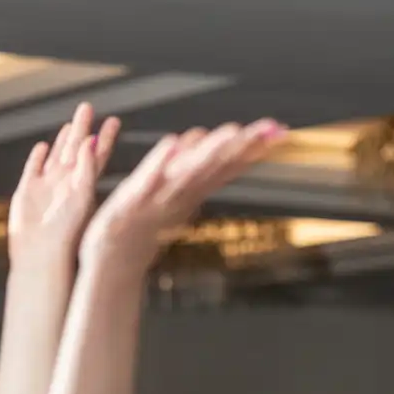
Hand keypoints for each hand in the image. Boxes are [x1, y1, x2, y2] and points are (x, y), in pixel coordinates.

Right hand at [8, 102, 121, 265]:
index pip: (98, 155)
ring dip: (62, 140)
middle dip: (82, 128)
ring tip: (69, 124)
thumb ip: (87, 169)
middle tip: (87, 107)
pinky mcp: (27, 191)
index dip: (106, 137)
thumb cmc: (67, 232)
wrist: (41, 254)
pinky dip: (38, 157)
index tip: (114, 120)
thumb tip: (91, 140)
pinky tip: (41, 146)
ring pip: (56, 157)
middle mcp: (67, 183)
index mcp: (84, 184)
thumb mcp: (81, 196)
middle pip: (76, 149)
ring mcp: (47, 186)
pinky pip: (34, 168)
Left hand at [78, 120, 286, 273]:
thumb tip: (201, 137)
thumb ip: (188, 171)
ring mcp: (155, 200)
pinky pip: (146, 181)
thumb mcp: (169, 199)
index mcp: (189, 191)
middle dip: (241, 147)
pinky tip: (173, 143)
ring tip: (231, 132)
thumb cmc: (140, 231)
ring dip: (209, 152)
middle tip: (269, 129)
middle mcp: (178, 194)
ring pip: (187, 172)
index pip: (225, 164)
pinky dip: (159, 163)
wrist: (114, 263)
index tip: (279, 130)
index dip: (251, 148)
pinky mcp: (128, 203)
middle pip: (214, 166)